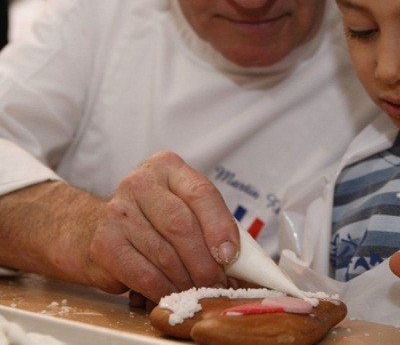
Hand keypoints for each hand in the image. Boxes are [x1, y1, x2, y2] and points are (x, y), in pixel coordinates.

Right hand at [86, 151, 239, 301]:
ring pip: (164, 254)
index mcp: (167, 167)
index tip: (230, 256)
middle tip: (219, 285)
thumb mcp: (183, 205)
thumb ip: (210, 223)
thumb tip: (241, 263)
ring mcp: (118, 211)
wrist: (94, 225)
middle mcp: (140, 183)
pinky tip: (174, 296)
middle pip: (182, 225)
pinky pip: (144, 275)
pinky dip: (164, 291)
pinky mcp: (104, 243)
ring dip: (188, 281)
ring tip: (201, 293)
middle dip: (206, 262)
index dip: (219, 227)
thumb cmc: (154, 218)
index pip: (200, 193)